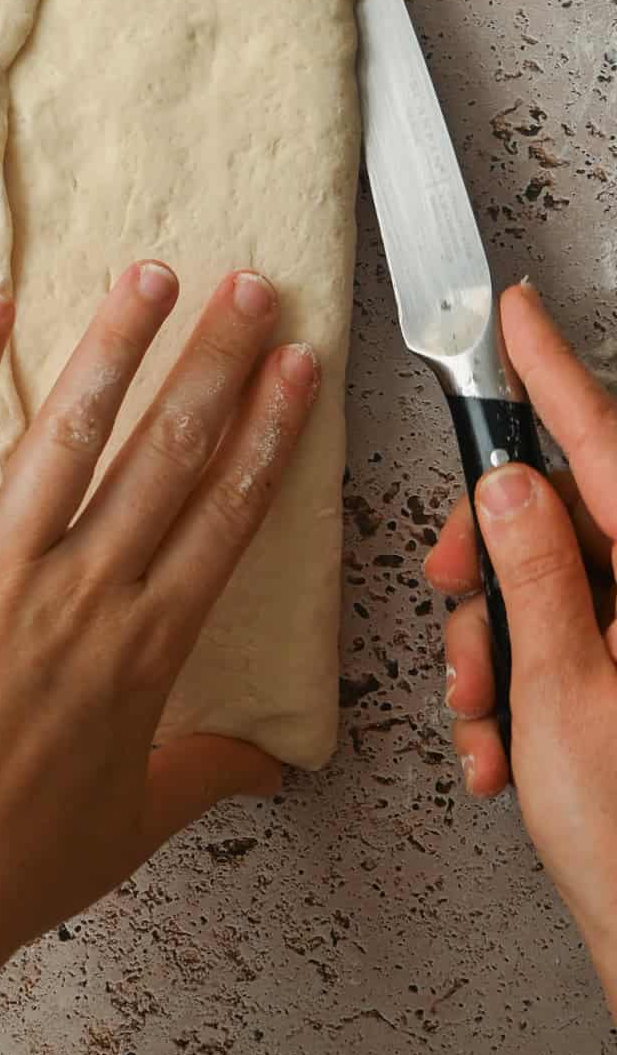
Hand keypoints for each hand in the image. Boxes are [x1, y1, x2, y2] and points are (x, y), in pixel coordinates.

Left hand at [0, 262, 317, 970]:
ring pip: (70, 432)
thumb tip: (267, 759)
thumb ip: (205, 773)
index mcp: (146, 647)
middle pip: (167, 453)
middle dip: (215, 361)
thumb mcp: (131, 825)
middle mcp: (85, 593)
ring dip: (116, 344)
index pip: (226, 513)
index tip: (295, 365)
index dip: (267, 430)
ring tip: (152, 274)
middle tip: (247, 287)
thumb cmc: (8, 868)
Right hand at [427, 282, 616, 988]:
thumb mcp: (565, 699)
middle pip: (565, 516)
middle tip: (452, 593)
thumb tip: (510, 488)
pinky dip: (520, 676)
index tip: (517, 315)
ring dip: (497, 638)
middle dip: (492, 554)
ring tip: (484, 713)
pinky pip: (566, 636)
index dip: (553, 374)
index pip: (605, 447)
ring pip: (553, 581)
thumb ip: (537, 579)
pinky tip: (504, 739)